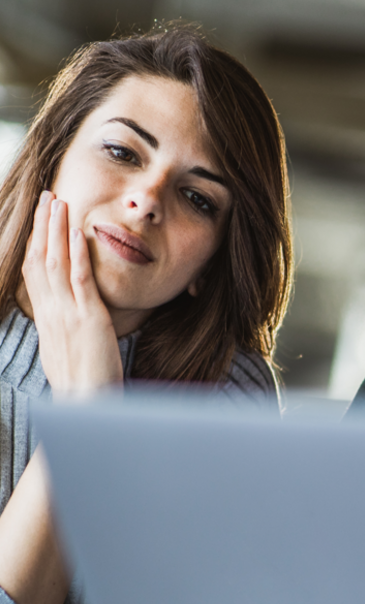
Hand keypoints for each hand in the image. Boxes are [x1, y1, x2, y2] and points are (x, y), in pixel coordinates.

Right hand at [22, 192, 122, 398]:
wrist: (86, 406)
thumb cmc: (82, 384)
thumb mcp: (66, 351)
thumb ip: (64, 331)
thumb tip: (65, 322)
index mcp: (46, 318)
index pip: (35, 272)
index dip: (36, 242)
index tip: (40, 220)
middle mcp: (51, 311)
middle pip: (40, 259)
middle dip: (42, 226)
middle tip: (47, 197)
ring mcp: (67, 313)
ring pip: (55, 262)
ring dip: (56, 230)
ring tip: (59, 202)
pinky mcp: (88, 319)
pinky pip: (79, 280)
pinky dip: (76, 254)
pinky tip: (78, 233)